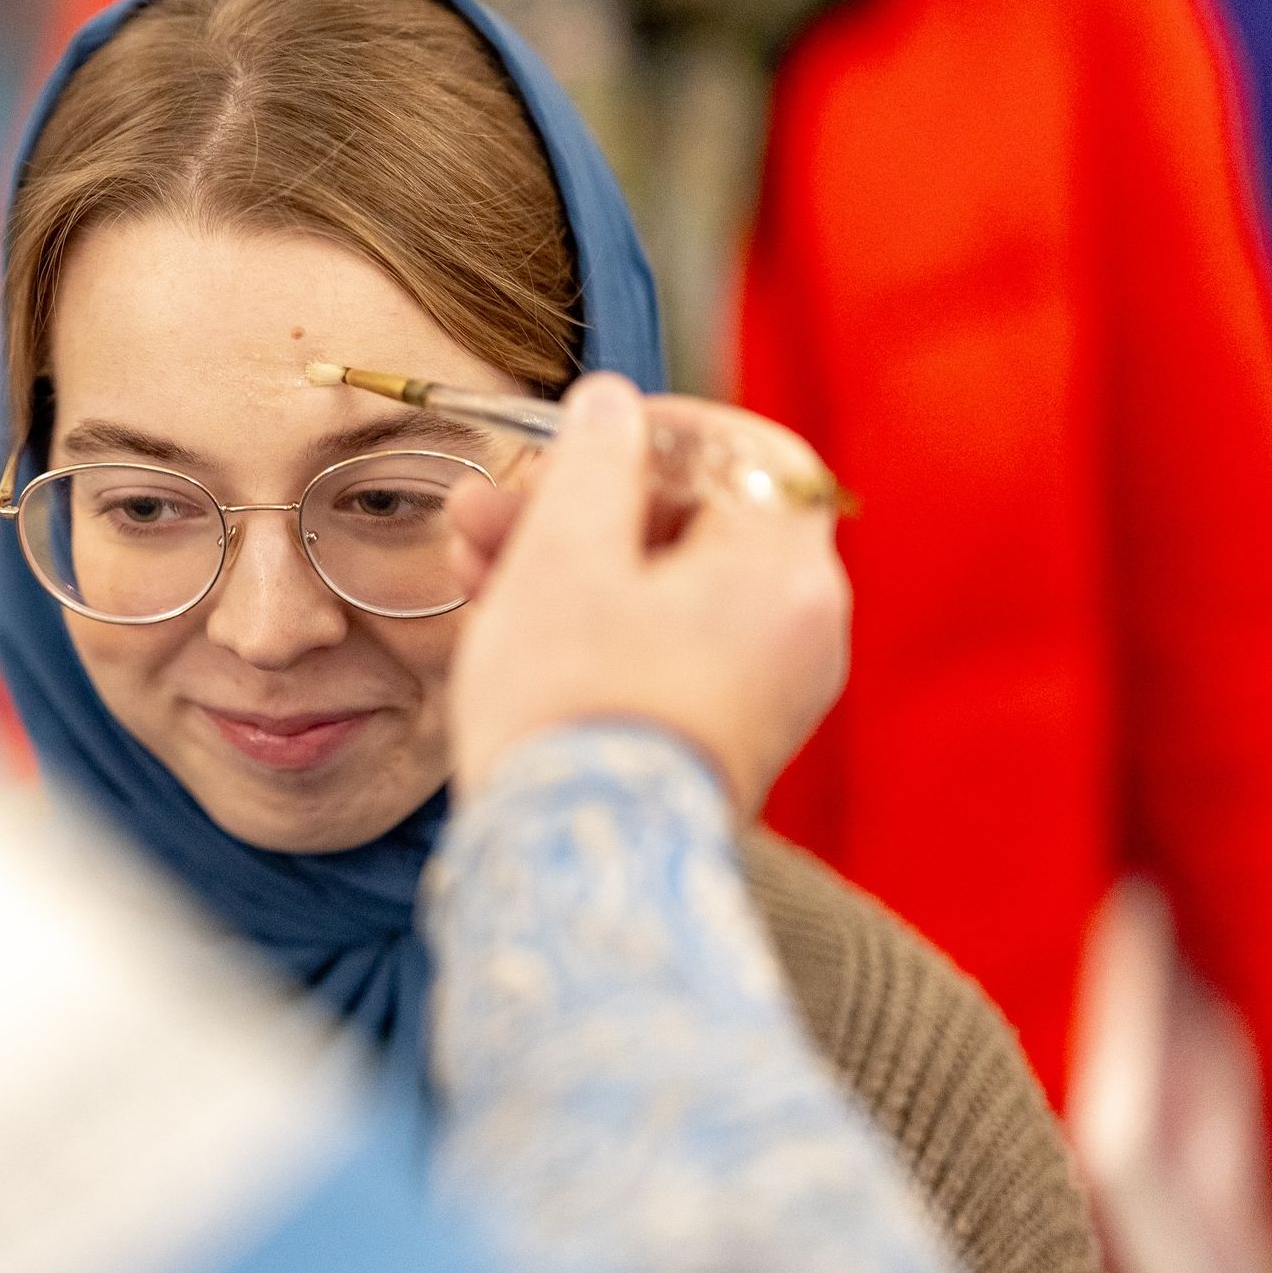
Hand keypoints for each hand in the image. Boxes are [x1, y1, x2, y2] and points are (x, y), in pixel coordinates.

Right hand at [446, 374, 850, 815]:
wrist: (575, 867)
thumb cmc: (573, 704)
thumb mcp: (565, 555)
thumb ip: (592, 462)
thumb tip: (610, 404)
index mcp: (785, 571)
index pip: (751, 451)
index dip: (663, 426)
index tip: (584, 434)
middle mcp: (801, 630)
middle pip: (696, 522)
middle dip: (582, 502)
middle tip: (487, 506)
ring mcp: (766, 690)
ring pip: (668, 586)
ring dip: (572, 560)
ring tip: (470, 560)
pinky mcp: (721, 736)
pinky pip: (666, 646)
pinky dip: (598, 621)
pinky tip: (507, 616)